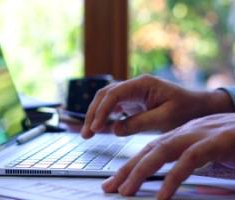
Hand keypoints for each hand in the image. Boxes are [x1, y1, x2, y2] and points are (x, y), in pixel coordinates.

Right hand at [81, 75, 233, 138]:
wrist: (198, 107)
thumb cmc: (186, 110)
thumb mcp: (165, 118)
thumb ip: (138, 123)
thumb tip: (114, 129)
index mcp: (142, 84)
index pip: (114, 94)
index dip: (102, 111)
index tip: (96, 127)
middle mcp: (134, 85)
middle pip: (105, 95)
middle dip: (93, 113)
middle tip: (87, 134)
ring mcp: (132, 93)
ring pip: (106, 100)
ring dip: (96, 115)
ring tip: (89, 133)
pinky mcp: (133, 101)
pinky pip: (113, 107)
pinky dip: (105, 117)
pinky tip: (100, 128)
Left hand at [102, 113, 234, 198]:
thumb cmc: (234, 142)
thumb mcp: (207, 152)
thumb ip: (188, 162)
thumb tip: (170, 178)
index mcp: (182, 135)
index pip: (150, 150)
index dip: (130, 165)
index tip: (115, 181)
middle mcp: (186, 133)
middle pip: (149, 150)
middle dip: (127, 169)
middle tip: (110, 187)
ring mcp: (200, 135)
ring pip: (162, 152)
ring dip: (141, 171)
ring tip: (125, 191)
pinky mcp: (217, 142)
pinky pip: (189, 160)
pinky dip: (173, 178)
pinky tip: (162, 196)